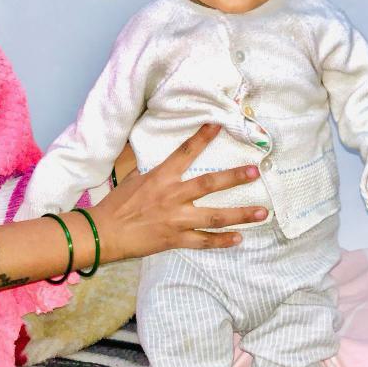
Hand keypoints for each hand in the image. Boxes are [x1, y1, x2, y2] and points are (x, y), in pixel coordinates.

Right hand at [91, 124, 267, 259]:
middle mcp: (172, 196)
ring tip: (262, 212)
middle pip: (209, 184)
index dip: (202, 137)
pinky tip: (239, 238)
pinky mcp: (176, 239)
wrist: (105, 233)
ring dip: (240, 215)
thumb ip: (154, 168)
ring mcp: (176, 219)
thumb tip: (164, 154)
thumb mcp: (134, 178)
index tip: (219, 124)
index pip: (185, 152)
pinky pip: (204, 242)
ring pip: (215, 217)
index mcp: (161, 177)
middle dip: (234, 177)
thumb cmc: (118, 204)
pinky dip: (222, 241)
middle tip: (255, 172)